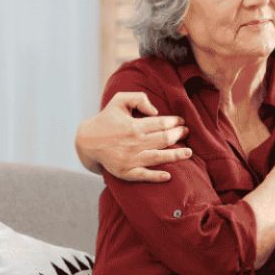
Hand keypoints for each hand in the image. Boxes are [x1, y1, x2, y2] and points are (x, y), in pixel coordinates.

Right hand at [75, 92, 190, 181]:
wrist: (86, 141)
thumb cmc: (106, 118)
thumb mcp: (119, 100)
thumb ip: (138, 98)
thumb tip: (156, 111)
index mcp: (134, 125)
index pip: (161, 123)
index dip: (174, 122)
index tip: (181, 122)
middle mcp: (134, 143)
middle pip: (164, 140)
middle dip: (178, 135)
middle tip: (186, 133)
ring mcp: (130, 159)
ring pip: (159, 157)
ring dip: (176, 155)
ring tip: (189, 153)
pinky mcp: (125, 172)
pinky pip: (144, 175)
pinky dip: (157, 176)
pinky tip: (169, 176)